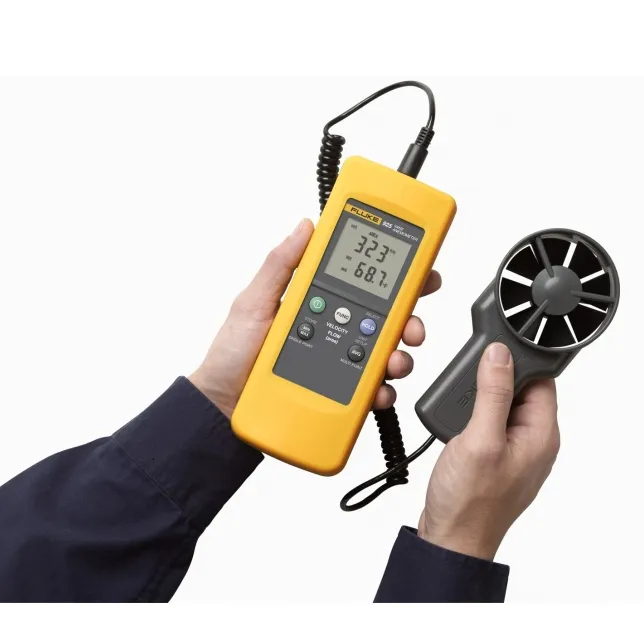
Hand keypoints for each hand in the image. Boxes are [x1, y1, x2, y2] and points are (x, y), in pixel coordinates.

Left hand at [189, 218, 441, 418]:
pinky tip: (378, 391)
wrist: (223, 404)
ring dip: (401, 356)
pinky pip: (371, 390)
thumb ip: (280, 266)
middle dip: (410, 318)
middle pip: (387, 319)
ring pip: (386, 355)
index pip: (363, 283)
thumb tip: (305, 227)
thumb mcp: (254, 302)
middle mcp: (335, 329)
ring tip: (393, 361)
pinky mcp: (339, 393)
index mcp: (319, 302)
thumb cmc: (234, 354)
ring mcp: (340, 363)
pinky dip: (383, 391)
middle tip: (412, 325)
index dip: (396, 274)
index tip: (420, 269)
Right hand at [418, 342, 559, 560]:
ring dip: (478, 399)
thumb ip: (493, 393)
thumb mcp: (481, 439)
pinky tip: (455, 424)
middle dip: (493, 380)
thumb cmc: (470, 502)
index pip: (541, 381)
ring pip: (499, 405)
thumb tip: (500, 355)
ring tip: (458, 410)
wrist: (450, 539)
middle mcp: (531, 441)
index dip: (517, 362)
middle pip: (519, 390)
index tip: (492, 353)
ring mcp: (511, 450)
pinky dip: (470, 417)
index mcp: (541, 435)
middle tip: (468, 386)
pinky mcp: (491, 457)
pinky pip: (486, 424)